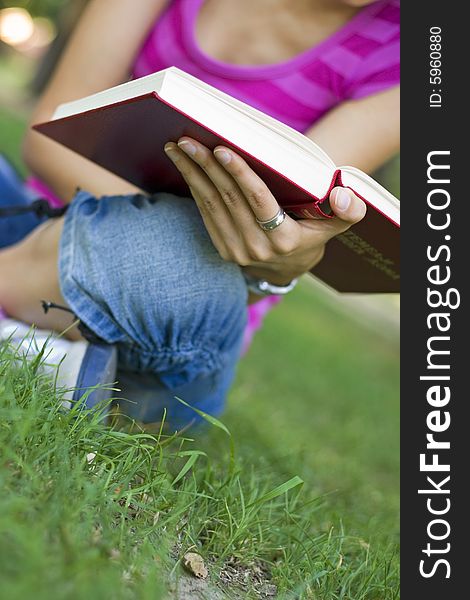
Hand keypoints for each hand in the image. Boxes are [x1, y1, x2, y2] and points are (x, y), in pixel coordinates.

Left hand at [164, 137, 366, 285]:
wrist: (287, 268)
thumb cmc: (312, 235)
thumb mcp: (335, 225)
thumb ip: (348, 209)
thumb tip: (341, 194)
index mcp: (284, 239)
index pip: (259, 201)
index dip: (240, 175)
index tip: (222, 149)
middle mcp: (257, 247)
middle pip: (228, 199)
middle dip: (206, 166)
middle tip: (187, 138)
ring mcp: (236, 250)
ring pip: (211, 205)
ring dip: (192, 174)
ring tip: (177, 148)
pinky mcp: (222, 248)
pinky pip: (205, 214)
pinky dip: (194, 188)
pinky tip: (185, 167)